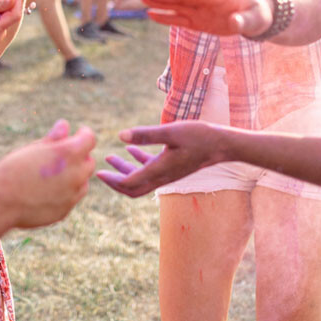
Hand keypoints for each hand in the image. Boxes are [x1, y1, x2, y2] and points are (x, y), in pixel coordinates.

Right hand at [0, 120, 95, 227]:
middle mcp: (76, 174)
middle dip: (80, 157)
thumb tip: (65, 125)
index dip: (84, 134)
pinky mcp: (65, 210)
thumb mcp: (33, 148)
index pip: (89, 139)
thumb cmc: (14, 169)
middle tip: (63, 155)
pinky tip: (48, 191)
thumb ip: (54, 138)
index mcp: (69, 153)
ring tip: (55, 174)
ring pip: (83, 181)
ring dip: (75, 176)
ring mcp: (72, 194)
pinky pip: (72, 198)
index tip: (78, 133)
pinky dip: (66, 192)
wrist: (1, 202)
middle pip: (89, 161)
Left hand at [96, 121, 225, 197]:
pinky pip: (151, 169)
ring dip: (124, 170)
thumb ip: (146, 135)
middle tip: (99, 172)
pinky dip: (139, 162)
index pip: (130, 184)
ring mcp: (168, 173)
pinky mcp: (173, 167)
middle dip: (114, 182)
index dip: (112, 180)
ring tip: (110, 157)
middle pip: (133, 188)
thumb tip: (120, 136)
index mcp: (159, 171)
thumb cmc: (199, 136)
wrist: (222, 145)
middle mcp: (162, 177)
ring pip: (141, 179)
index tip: (98, 172)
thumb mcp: (170, 132)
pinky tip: (131, 150)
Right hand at [141, 0, 270, 36]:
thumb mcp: (256, 19)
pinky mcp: (198, 22)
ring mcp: (200, 11)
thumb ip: (244, 21)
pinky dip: (166, 17)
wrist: (256, 16)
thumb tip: (234, 22)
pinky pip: (179, 19)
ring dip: (160, 2)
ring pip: (177, 6)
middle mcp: (206, 2)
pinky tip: (151, 14)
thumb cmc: (257, 14)